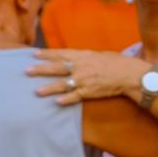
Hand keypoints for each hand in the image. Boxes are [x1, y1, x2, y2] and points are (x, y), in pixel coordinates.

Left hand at [28, 49, 147, 105]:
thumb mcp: (98, 55)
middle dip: (41, 69)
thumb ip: (83, 57)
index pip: (61, 54)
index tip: (33, 54)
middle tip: (26, 71)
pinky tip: (56, 102)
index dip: (46, 54)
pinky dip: (66, 99)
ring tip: (36, 91)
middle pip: (57, 68)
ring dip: (49, 88)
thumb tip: (71, 57)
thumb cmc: (116, 63)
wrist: (130, 74)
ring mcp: (84, 80)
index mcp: (83, 56)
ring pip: (63, 84)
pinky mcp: (89, 92)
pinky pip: (75, 96)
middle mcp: (81, 67)